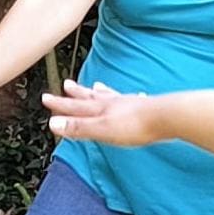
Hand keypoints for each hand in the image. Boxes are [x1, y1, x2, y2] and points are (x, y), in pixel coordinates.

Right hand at [42, 82, 165, 147]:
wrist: (167, 118)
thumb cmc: (136, 126)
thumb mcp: (102, 130)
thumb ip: (78, 128)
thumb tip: (52, 124)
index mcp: (101, 110)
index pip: (75, 107)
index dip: (60, 104)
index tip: (45, 97)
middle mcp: (113, 104)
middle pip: (91, 97)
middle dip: (77, 93)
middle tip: (67, 84)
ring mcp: (129, 104)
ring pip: (111, 96)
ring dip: (101, 92)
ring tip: (97, 86)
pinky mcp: (145, 109)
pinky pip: (132, 100)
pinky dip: (128, 98)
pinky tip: (135, 97)